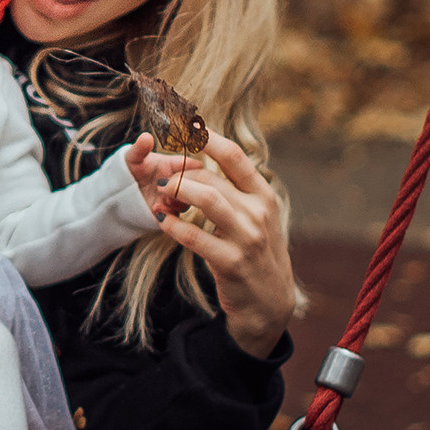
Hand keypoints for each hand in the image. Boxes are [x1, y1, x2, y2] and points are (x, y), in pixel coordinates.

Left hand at [126, 130, 295, 361]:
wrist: (270, 303)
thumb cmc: (257, 253)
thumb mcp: (257, 218)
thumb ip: (238, 192)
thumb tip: (205, 161)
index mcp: (264, 196)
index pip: (235, 156)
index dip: (208, 138)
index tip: (185, 126)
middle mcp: (258, 212)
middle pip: (212, 177)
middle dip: (179, 171)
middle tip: (158, 173)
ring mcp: (247, 237)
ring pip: (207, 199)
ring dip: (177, 191)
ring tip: (159, 191)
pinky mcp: (231, 262)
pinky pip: (195, 237)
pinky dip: (173, 226)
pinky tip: (161, 221)